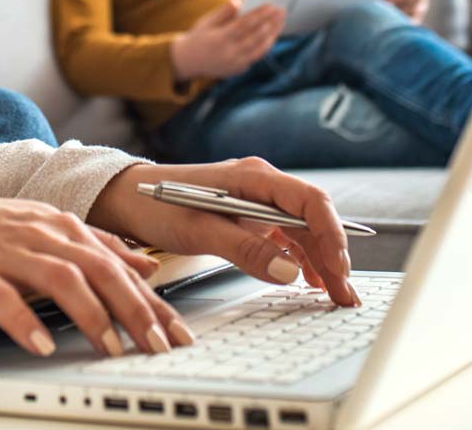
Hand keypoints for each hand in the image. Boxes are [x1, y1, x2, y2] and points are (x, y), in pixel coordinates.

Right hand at [0, 195, 194, 357]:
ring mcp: (10, 253)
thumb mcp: (54, 229)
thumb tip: (148, 267)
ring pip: (60, 278)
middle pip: (98, 269)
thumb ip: (101, 247)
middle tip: (154, 342)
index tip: (175, 330)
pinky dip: (26, 321)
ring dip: (90, 314)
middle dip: (131, 307)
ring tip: (110, 346)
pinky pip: (4, 298)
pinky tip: (43, 344)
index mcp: (65, 226)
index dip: (151, 299)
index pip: (118, 264)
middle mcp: (43, 235)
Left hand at [87, 159, 360, 306]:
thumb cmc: (157, 205)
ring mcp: (257, 201)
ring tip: (334, 295)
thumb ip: (245, 249)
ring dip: (320, 261)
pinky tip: (308, 281)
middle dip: (332, 256)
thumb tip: (289, 272)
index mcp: (254, 177)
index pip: (310, 201)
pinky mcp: (249, 218)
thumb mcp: (199, 230)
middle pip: (312, 219)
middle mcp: (262, 186)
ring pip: (302, 231)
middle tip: (344, 293)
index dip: (331, 233)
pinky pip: (285, 237)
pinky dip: (299, 259)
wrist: (127, 198)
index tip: (338, 266)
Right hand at [171, 0, 286, 81]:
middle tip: (282, 11)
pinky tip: (272, 36)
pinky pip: (256, 57)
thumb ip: (223, 12)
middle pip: (256, 36)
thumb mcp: (206, 22)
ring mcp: (235, 63)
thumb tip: (238, 0)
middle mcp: (230, 52)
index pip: (245, 24)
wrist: (188, 61)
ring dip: (273, 34)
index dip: (260, 14)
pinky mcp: (239, 69)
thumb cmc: (198, 37)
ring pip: (260, 48)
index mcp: (220, 38)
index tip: (271, 5)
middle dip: (271, 22)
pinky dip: (266, 46)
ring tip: (281, 22)